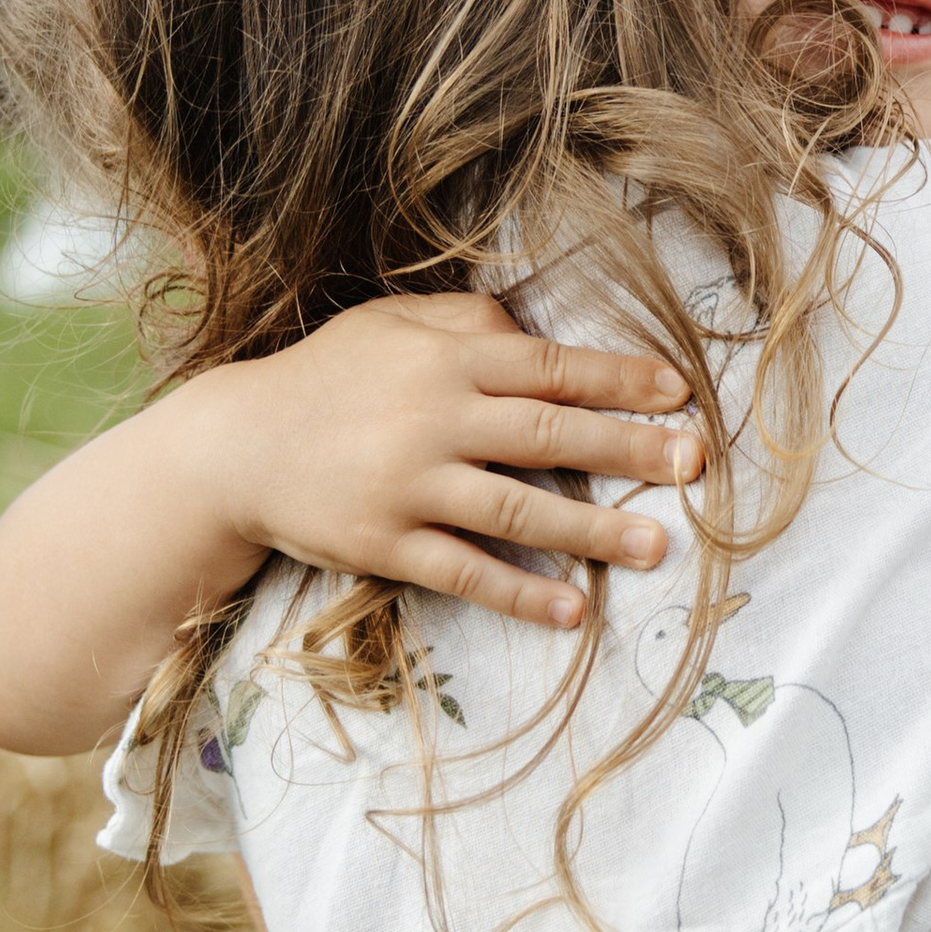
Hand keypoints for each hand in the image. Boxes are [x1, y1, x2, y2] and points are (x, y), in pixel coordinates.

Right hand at [186, 290, 704, 631]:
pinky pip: (465, 572)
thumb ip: (466, 320)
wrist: (235, 446)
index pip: (548, 366)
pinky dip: (520, 595)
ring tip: (657, 547)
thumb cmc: (327, 377)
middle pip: (548, 435)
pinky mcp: (384, 544)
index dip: (618, 379)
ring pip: (517, 511)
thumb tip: (539, 333)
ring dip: (592, 532)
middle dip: (628, 450)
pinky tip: (572, 611)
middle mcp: (432, 418)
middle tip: (694, 464)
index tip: (678, 393)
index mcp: (443, 359)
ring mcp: (408, 486)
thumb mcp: (389, 324)